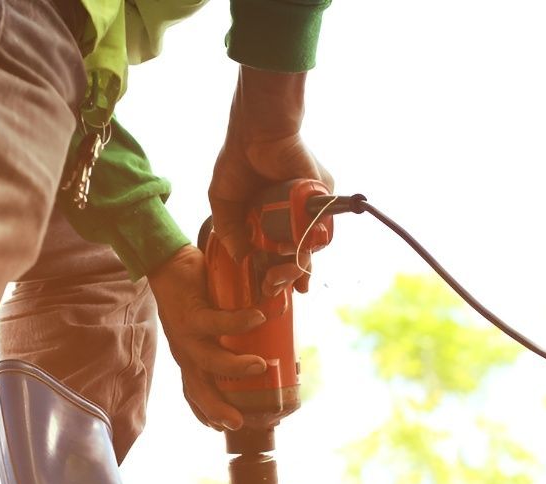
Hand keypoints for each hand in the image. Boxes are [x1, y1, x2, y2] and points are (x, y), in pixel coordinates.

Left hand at [148, 245, 266, 430]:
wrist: (164, 263)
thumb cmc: (191, 293)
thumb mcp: (204, 324)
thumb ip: (228, 336)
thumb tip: (266, 338)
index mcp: (188, 357)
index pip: (195, 393)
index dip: (207, 413)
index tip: (226, 428)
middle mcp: (185, 351)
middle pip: (199, 389)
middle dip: (218, 409)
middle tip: (240, 423)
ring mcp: (186, 335)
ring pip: (209, 361)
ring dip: (236, 367)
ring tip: (261, 366)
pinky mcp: (191, 312)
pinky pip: (217, 322)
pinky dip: (239, 323)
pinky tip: (258, 319)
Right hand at [209, 66, 332, 294]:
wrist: (256, 133)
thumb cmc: (238, 162)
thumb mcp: (224, 202)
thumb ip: (229, 231)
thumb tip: (241, 260)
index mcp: (270, 220)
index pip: (275, 253)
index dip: (272, 273)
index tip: (265, 289)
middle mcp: (291, 217)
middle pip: (295, 256)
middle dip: (286, 277)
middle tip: (273, 287)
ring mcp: (308, 210)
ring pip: (309, 247)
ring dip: (297, 267)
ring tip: (281, 278)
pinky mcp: (321, 200)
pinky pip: (318, 230)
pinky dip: (305, 245)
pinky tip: (291, 256)